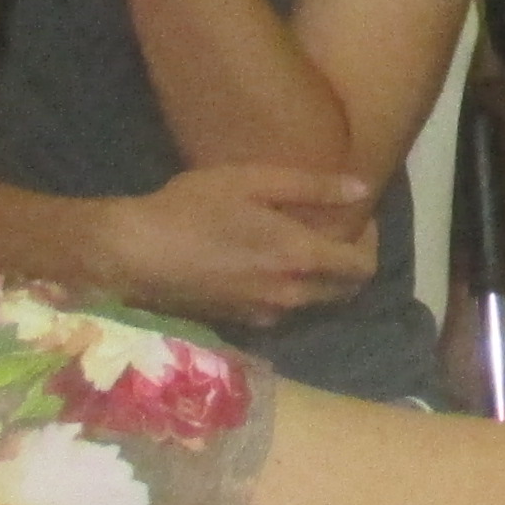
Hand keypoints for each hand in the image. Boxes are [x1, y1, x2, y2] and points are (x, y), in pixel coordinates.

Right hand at [95, 164, 384, 317]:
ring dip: (320, 277)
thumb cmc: (192, 208)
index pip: (362, 267)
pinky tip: (264, 262)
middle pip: (344, 290)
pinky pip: (283, 307)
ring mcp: (264, 313)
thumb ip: (311, 188)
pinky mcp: (240, 322)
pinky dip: (289, 288)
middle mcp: (290, 295)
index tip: (359, 218)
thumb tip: (360, 190)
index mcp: (299, 258)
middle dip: (351, 262)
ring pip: (314, 301)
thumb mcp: (252, 182)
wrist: (134, 255)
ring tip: (300, 242)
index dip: (371, 243)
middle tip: (334, 229)